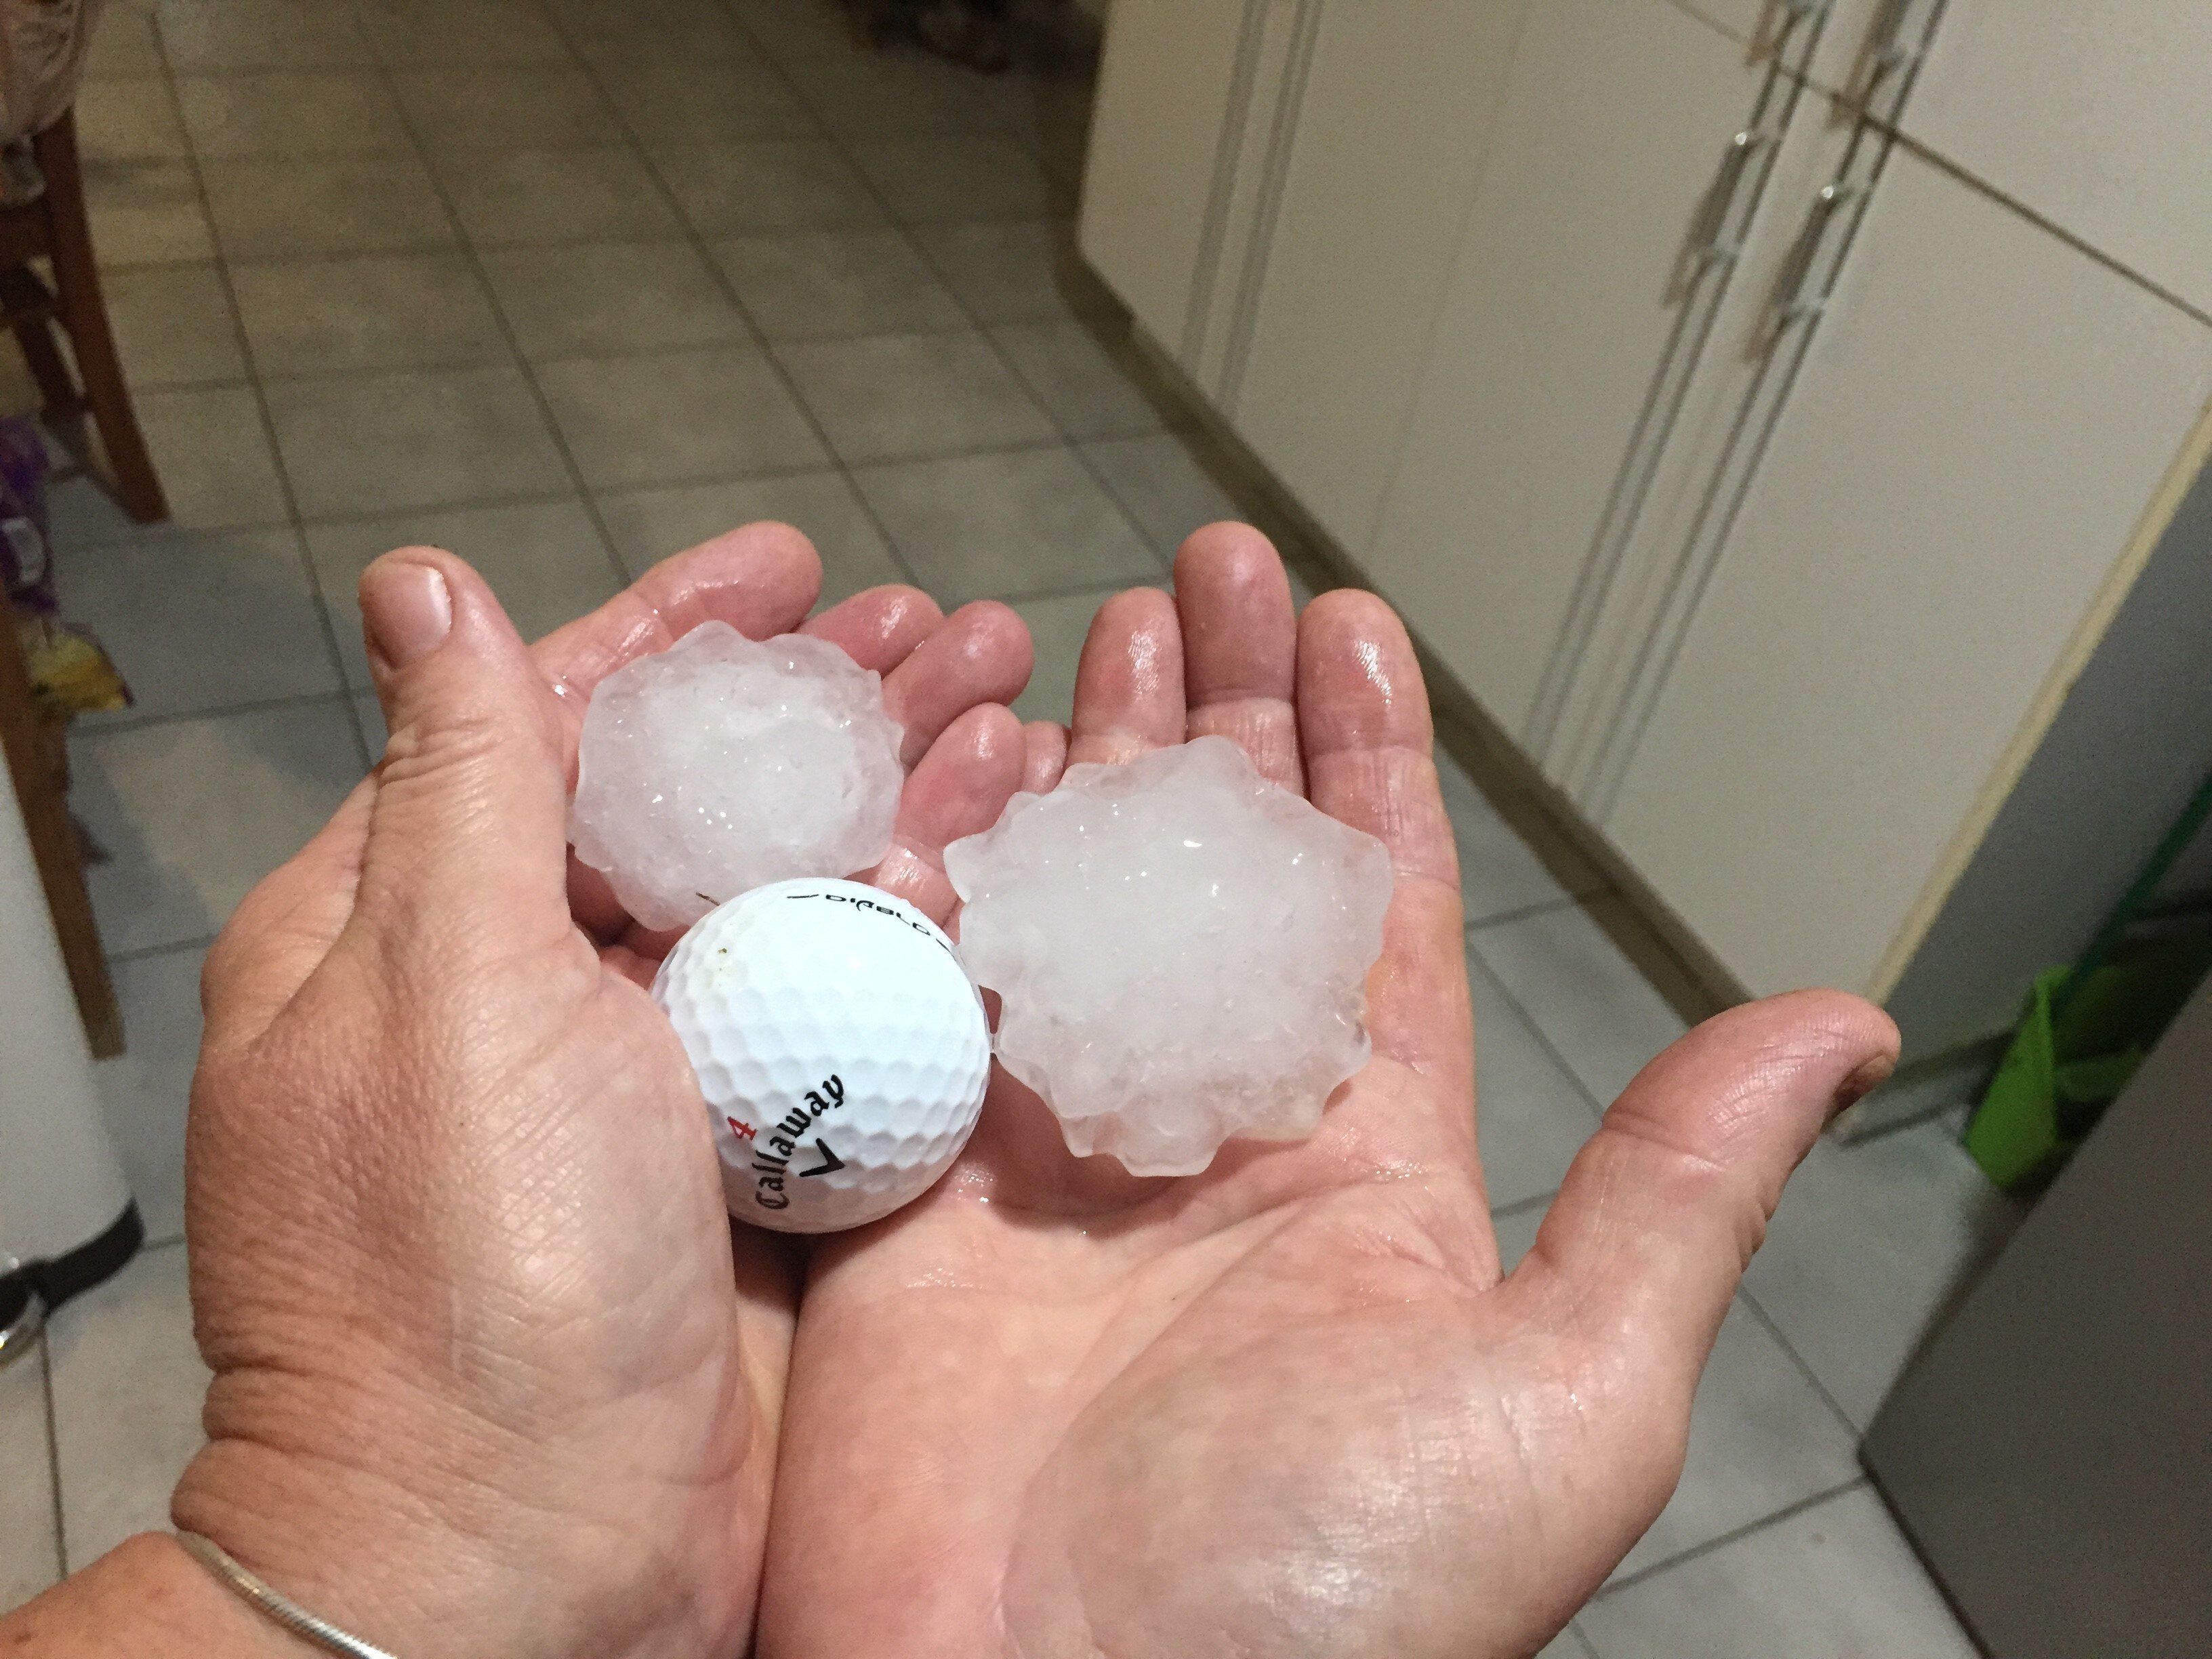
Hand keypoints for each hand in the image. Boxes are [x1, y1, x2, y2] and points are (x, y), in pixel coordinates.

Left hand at [171, 527, 1029, 1658]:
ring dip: (903, 796)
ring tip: (1020, 708)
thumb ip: (459, 782)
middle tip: (963, 628)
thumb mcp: (444, 990)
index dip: (681, 629)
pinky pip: (845, 1008)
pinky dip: (926, 930)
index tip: (793, 561)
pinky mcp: (749, 1162)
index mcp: (413, 928)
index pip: (556, 721)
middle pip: (702, 795)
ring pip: (793, 891)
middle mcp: (530, 990)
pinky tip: (1009, 861)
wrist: (521, 1562)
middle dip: (833, 702)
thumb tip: (417, 585)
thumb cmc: (463, 1272)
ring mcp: (650, 1080)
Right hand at [756, 526, 1897, 1657]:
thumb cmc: (1317, 1601)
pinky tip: (955, 751)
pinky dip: (935, 859)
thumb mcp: (1560, 1396)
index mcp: (1361, 1160)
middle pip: (1214, 862)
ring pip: (1074, 891)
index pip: (1367, 901)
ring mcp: (1049, 1144)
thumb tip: (1843, 1021)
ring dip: (1086, 753)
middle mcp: (1205, 1125)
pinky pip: (925, 980)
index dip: (1358, 752)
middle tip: (1206, 565)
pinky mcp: (909, 1178)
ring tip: (1099, 615)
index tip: (1344, 617)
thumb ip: (1675, 1191)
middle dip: (1217, 707)